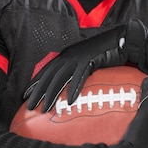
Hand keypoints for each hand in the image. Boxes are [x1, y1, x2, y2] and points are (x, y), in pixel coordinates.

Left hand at [24, 19, 146, 111]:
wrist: (122, 39)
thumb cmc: (105, 51)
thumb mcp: (86, 60)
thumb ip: (76, 69)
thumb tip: (71, 83)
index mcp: (66, 55)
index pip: (46, 70)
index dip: (35, 82)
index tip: (26, 94)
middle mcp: (68, 55)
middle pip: (49, 76)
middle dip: (37, 92)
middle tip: (29, 106)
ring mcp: (78, 57)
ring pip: (60, 78)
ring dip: (51, 94)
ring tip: (45, 108)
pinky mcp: (90, 60)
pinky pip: (79, 77)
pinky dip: (73, 89)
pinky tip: (69, 101)